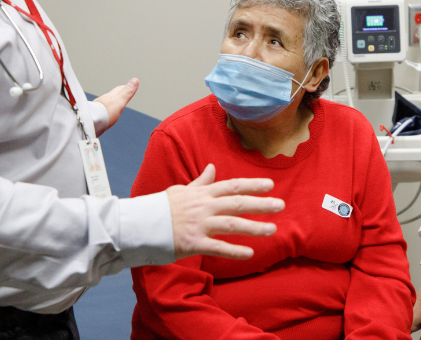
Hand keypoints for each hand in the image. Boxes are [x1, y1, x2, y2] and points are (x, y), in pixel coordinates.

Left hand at [93, 78, 138, 135]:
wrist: (90, 123)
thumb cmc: (105, 114)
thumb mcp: (119, 102)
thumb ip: (127, 92)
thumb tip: (135, 80)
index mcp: (110, 96)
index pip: (120, 89)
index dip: (125, 87)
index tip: (129, 85)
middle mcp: (103, 100)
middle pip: (112, 94)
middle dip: (118, 93)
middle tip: (122, 92)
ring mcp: (97, 107)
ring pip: (105, 101)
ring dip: (110, 101)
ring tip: (113, 103)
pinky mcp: (94, 115)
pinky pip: (100, 109)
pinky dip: (104, 109)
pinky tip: (104, 113)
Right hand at [166, 164, 283, 259]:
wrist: (140, 225)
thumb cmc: (161, 207)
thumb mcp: (181, 190)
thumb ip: (200, 182)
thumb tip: (212, 167)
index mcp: (202, 193)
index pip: (232, 186)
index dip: (252, 184)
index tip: (270, 184)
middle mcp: (204, 207)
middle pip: (237, 203)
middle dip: (261, 204)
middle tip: (280, 205)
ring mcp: (199, 225)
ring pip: (232, 224)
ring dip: (254, 227)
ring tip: (272, 229)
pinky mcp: (193, 243)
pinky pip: (218, 247)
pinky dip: (235, 250)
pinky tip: (250, 253)